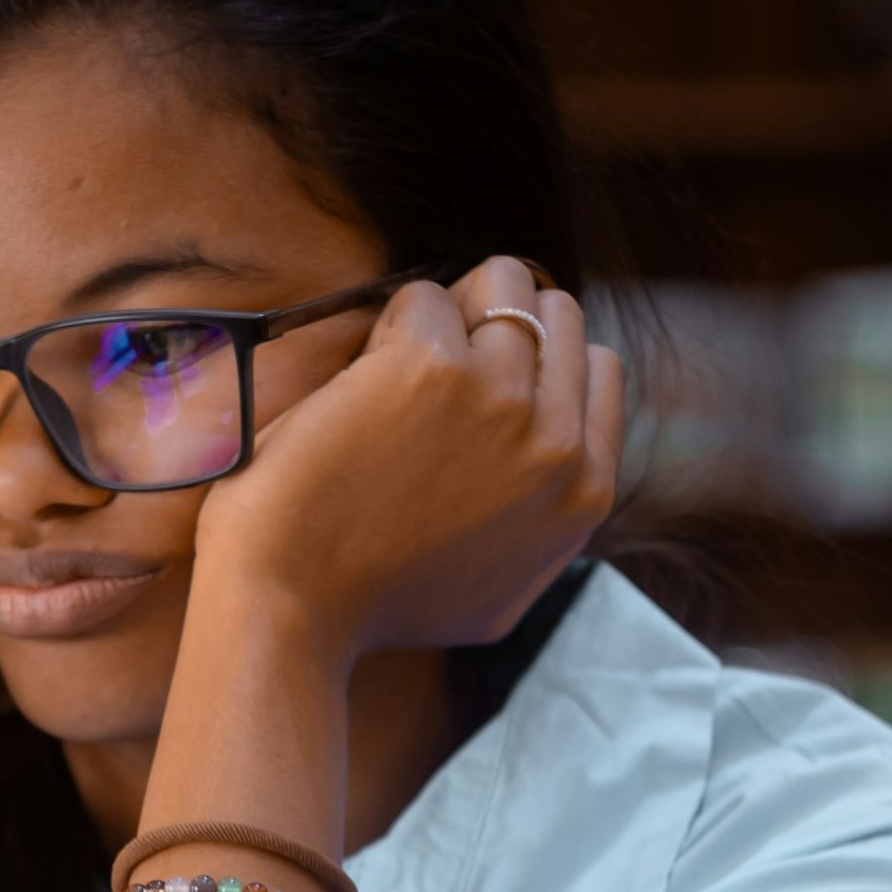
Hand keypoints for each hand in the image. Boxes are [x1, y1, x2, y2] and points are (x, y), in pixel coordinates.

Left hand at [189, 255, 623, 670]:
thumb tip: (559, 460)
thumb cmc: (378, 605)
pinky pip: (423, 297)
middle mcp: (556, 439)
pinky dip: (389, 325)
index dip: (538, 358)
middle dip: (498, 320)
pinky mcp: (430, 366)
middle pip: (555, 313)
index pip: (596, 366)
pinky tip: (359, 382)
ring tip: (399, 362)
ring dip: (449, 310)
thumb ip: (545, 521)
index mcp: (584, 490)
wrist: (295, 608)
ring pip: (502, 283)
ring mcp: (500, 396)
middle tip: (436, 364)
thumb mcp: (505, 589)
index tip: (486, 376)